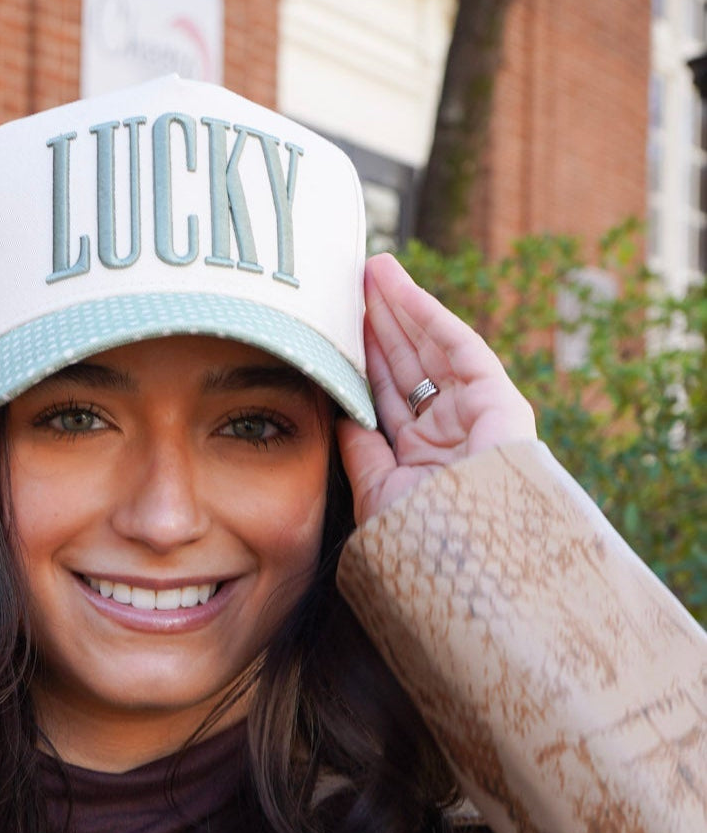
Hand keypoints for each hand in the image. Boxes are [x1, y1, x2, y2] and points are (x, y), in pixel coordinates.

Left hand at [337, 252, 536, 524]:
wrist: (470, 560)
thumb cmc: (422, 541)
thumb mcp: (378, 490)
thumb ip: (360, 449)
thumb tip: (337, 409)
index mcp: (420, 458)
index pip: (386, 396)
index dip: (362, 360)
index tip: (333, 327)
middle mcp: (449, 432)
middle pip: (407, 365)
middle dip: (379, 324)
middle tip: (349, 284)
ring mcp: (475, 415)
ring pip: (430, 350)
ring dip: (400, 308)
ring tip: (370, 272)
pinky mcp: (499, 399)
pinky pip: (459, 347)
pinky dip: (429, 316)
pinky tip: (400, 290)